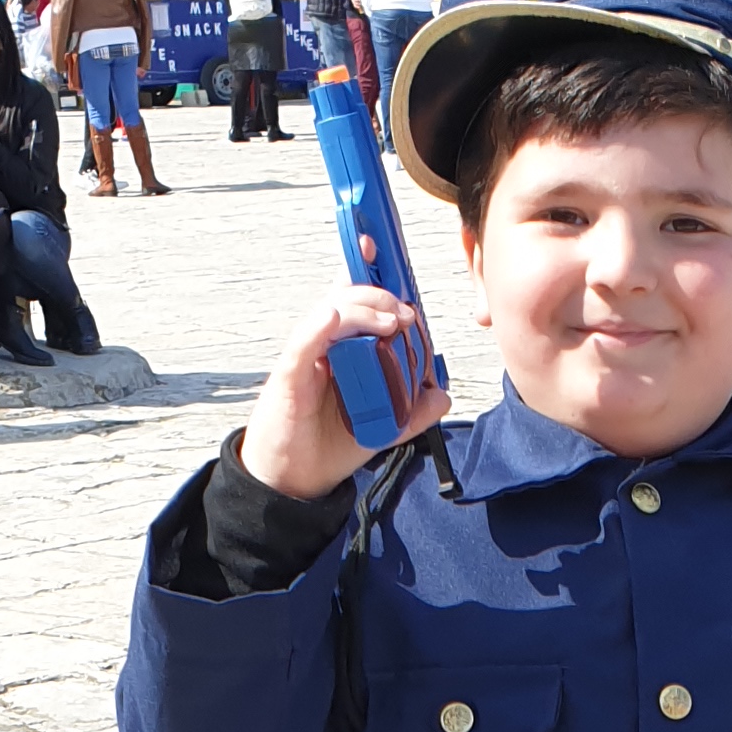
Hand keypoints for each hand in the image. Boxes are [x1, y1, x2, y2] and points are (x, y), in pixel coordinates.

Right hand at [240, 284, 444, 496]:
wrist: (295, 478)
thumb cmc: (327, 445)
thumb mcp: (382, 428)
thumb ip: (413, 412)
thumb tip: (442, 395)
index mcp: (343, 349)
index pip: (356, 302)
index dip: (369, 275)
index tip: (381, 253)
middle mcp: (324, 346)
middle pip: (347, 300)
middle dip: (380, 297)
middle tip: (406, 314)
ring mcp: (307, 358)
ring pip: (330, 313)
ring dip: (362, 310)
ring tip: (390, 322)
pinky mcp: (290, 376)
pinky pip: (303, 344)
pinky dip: (319, 328)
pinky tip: (333, 318)